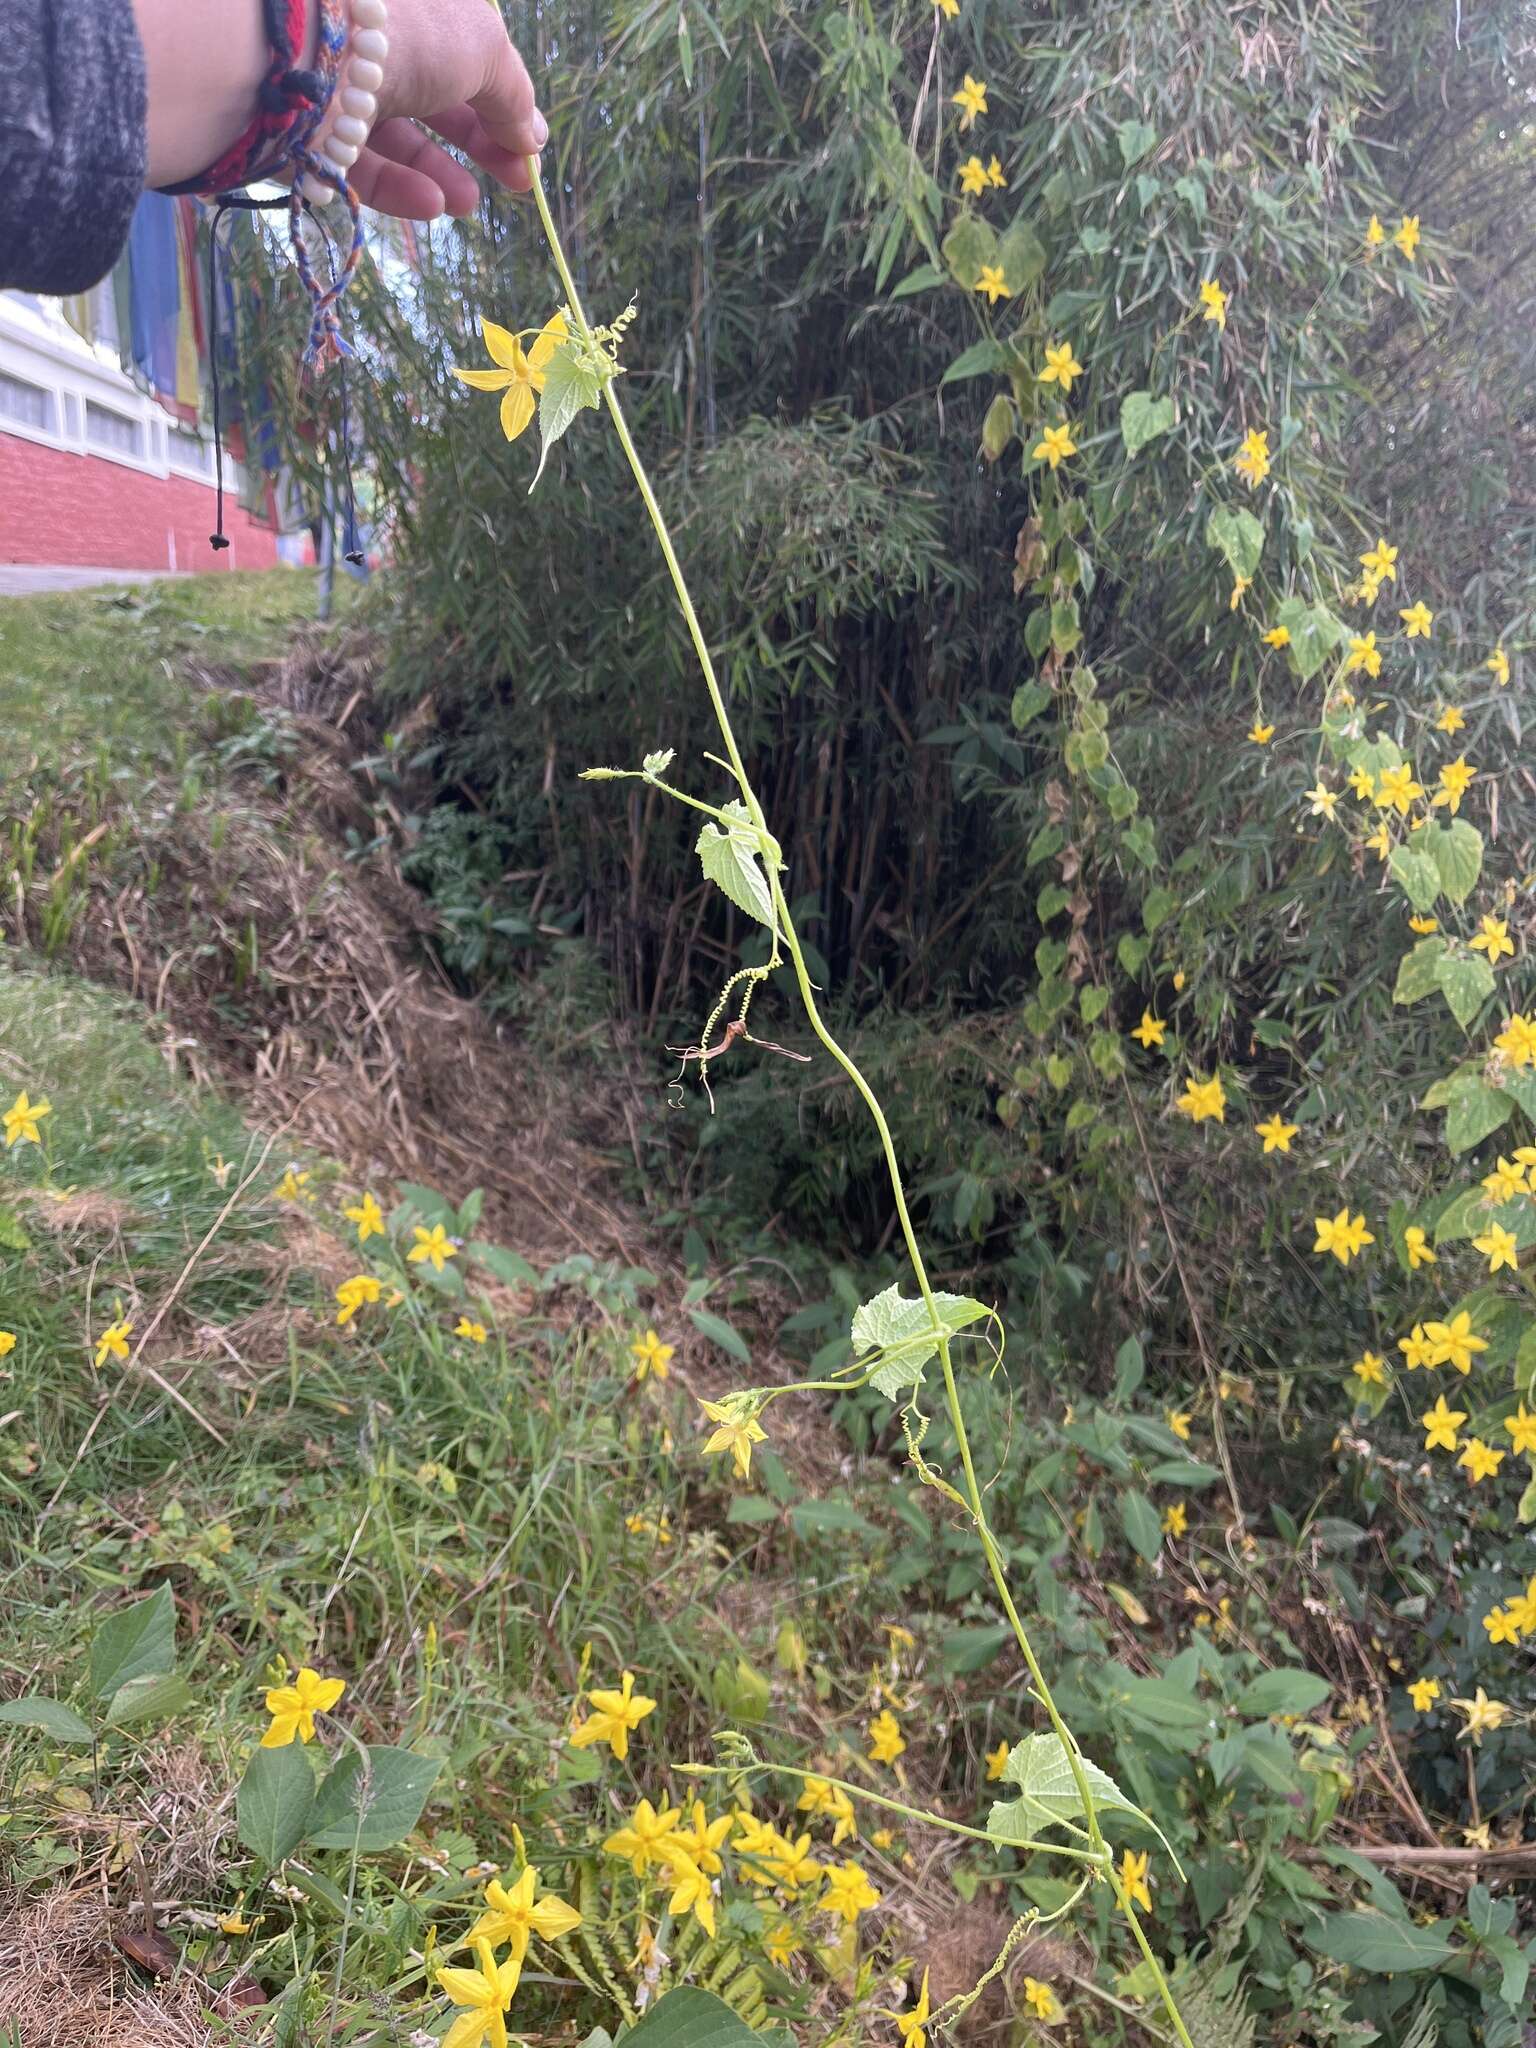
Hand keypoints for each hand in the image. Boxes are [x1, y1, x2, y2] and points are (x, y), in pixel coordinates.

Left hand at [136, 0, 543, 215]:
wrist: (308, 53)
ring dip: (438, 172)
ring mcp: (338, 83)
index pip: (462, 55)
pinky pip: (359, 163)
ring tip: (466, 203)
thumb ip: (512, 94)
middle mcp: (371, 40)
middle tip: (515, 184)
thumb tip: (532, 138)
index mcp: (414, 9)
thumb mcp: (482, 48)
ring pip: (395, 134)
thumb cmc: (405, 33)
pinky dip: (397, 186)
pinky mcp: (310, 130)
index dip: (500, 102)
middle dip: (478, 142)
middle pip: (434, 97)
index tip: (528, 149)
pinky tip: (431, 205)